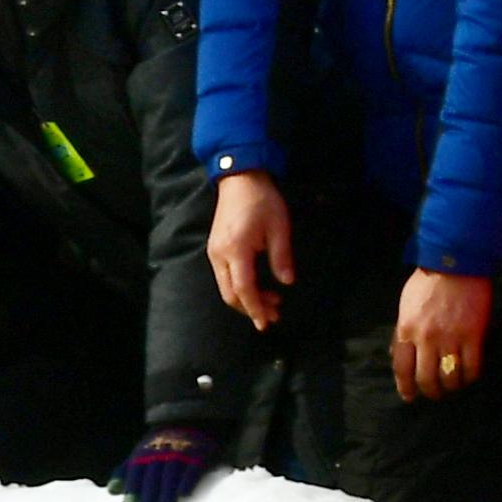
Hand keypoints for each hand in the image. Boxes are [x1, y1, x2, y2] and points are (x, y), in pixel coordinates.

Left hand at [115, 425, 218, 501]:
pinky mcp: (198, 455)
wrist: (187, 421)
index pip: (136, 472)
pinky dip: (188, 481)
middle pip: (153, 475)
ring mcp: (180, 453)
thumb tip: (111, 491)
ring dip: (168, 489)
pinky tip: (184, 494)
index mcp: (144, 452)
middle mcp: (160, 452)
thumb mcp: (139, 453)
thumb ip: (125, 472)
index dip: (133, 488)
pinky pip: (192, 469)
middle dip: (149, 492)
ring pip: (171, 473)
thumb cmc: (158, 444)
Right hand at [208, 170, 295, 329]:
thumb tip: (287, 282)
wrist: (239, 179)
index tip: (267, 322)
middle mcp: (219, 255)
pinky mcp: (215, 249)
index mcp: (236, 250)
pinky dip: (240, 288)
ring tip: (271, 302)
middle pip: (231, 294)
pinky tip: (257, 287)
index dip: (256, 308)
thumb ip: (281, 257)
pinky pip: (224, 277)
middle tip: (273, 315)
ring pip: (226, 288)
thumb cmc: (262, 201)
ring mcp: (214, 253)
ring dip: (246, 299)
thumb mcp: (279, 228)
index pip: (244, 289)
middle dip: (251, 308)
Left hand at [389, 269, 490, 401]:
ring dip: (451, 387)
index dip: (406, 387)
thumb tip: (397, 354)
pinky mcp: (473, 335)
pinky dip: (470, 377)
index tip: (410, 397)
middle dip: (430, 392)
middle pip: (426, 378)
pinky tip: (469, 377)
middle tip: (436, 394)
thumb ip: (402, 332)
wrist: (455, 264)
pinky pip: (472, 366)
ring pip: (449, 376)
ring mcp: (450, 338)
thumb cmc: (427, 283)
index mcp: (406, 330)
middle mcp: (426, 338)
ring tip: (453, 386)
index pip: (402, 368)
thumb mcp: (405, 306)